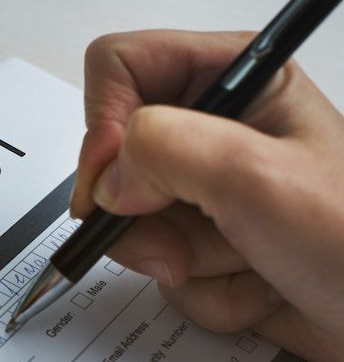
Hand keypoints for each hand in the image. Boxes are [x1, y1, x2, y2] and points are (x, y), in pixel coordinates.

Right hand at [71, 30, 343, 361]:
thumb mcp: (256, 176)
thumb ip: (165, 151)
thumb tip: (108, 180)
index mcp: (235, 79)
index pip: (120, 68)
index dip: (104, 125)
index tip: (118, 183)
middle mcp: (214, 131)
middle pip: (114, 160)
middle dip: (145, 216)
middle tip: (185, 242)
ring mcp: (208, 193)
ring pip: (134, 225)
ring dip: (185, 261)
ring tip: (246, 262)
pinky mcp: (207, 245)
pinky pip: (162, 269)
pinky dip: (204, 293)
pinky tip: (256, 287)